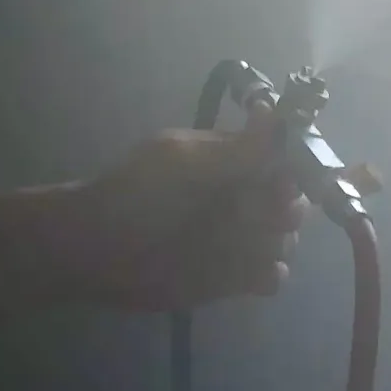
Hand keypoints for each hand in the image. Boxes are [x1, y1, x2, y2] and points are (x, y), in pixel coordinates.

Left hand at [53, 105, 307, 312]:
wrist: (97, 249)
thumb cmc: (135, 194)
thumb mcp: (181, 162)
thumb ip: (233, 148)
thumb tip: (272, 112)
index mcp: (231, 161)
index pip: (284, 159)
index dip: (291, 170)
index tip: (278, 181)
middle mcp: (241, 197)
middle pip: (293, 202)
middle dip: (282, 210)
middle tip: (244, 214)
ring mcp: (238, 238)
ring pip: (286, 240)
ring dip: (270, 243)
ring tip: (232, 245)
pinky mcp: (232, 277)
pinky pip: (273, 276)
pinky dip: (267, 274)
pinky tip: (246, 273)